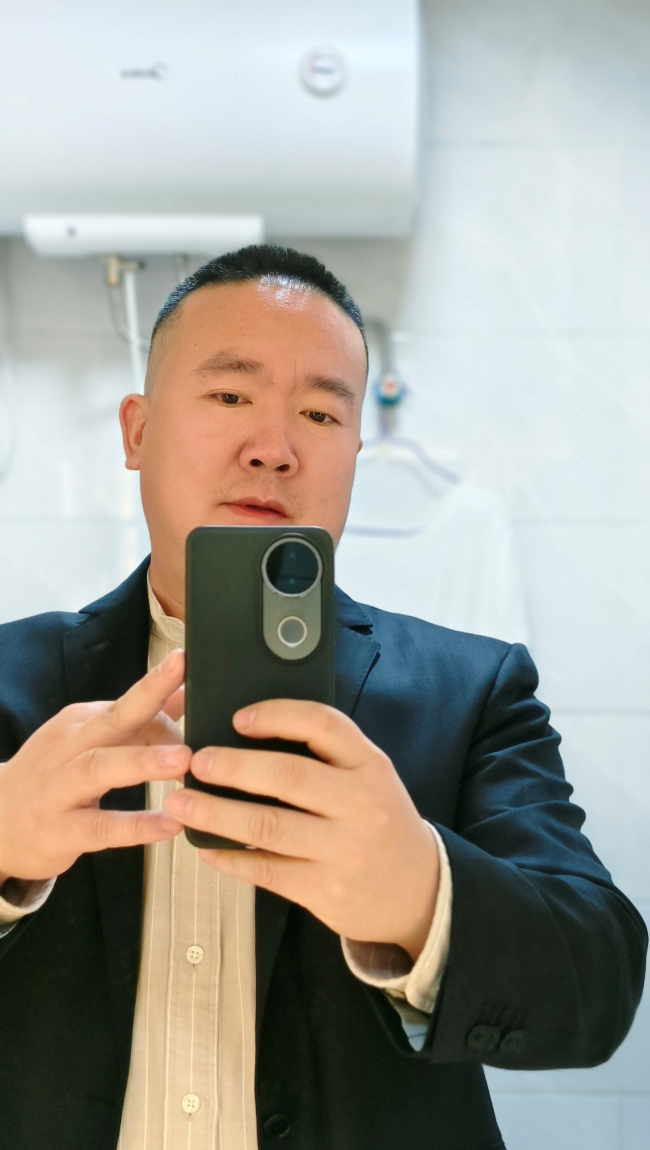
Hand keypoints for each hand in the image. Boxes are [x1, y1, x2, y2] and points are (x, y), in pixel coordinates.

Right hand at [0, 650, 189, 883]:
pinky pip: (101, 825)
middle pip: (111, 720)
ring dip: (143, 762)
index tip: (186, 662)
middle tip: (189, 696)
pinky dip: (137, 825)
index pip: (126, 705)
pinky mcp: (60, 830)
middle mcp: (69, 748)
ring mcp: (60, 788)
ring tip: (183, 761)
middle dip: (149, 704)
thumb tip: (185, 692)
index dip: (158, 687)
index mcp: (80, 723)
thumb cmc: (55, 776)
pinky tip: (170, 824)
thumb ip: (139, 722)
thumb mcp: (90, 743)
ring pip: (100, 768)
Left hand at [165, 700, 439, 961]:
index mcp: (370, 765)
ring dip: (216, 812)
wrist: (419, 890)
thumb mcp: (370, 776)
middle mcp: (360, 804)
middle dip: (232, 766)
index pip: (323, 725)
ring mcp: (343, 849)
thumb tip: (249, 733)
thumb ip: (327, 756)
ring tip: (181, 802)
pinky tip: (205, 846)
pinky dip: (228, 857)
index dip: (276, 715)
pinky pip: (265, 870)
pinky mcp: (324, 890)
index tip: (237, 717)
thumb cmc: (379, 821)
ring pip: (267, 825)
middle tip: (195, 761)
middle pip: (287, 775)